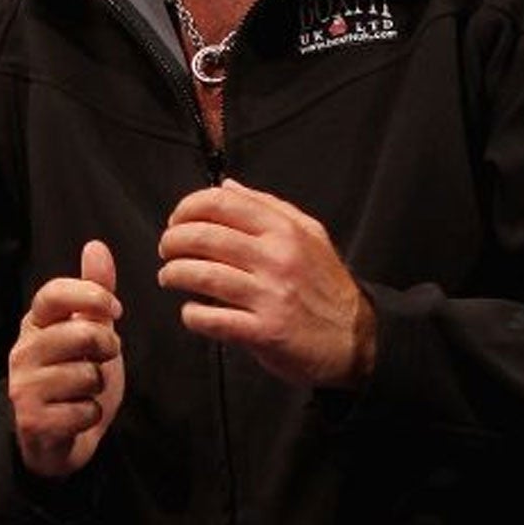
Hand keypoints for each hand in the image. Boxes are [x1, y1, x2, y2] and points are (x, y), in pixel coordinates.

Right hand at [10, 239, 123, 478]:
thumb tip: (96, 246)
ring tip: (84, 391)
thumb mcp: (88, 331)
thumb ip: (93, 292)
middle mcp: (22, 351)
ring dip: (98, 388)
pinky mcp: (31, 420)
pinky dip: (91, 416)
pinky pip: (84, 411)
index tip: (116, 310)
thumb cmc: (73, 378)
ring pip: (87, 375)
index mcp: (34, 324)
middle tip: (102, 359)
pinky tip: (77, 416)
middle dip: (107, 348)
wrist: (56, 438)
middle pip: (82, 334)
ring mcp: (23, 386)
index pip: (54, 293)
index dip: (91, 296)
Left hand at [158, 178, 374, 387]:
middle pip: (203, 236)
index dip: (187, 208)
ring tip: (169, 277)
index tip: (176, 220)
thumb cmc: (326, 286)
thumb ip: (268, 207)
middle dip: (172, 241)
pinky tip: (192, 311)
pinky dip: (192, 314)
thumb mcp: (309, 235)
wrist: (356, 339)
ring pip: (202, 275)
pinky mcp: (265, 332)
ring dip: (174, 274)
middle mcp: (276, 258)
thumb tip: (228, 185)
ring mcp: (270, 296)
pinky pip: (212, 319)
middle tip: (166, 249)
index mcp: (283, 230)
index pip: (220, 203)